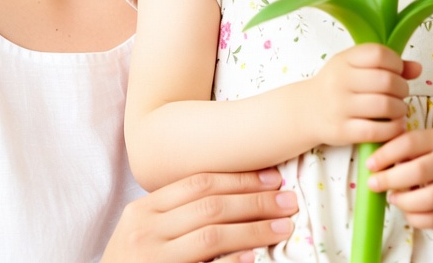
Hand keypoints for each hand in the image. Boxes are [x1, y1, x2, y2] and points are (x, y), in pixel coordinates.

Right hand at [100, 168, 296, 262]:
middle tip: (289, 201)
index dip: (240, 178)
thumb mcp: (145, 233)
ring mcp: (151, 260)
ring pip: (211, 236)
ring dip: (253, 230)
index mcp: (143, 210)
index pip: (199, 182)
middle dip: (255, 201)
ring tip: (284, 227)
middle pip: (211, 206)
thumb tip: (237, 196)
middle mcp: (144, 232)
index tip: (274, 177)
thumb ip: (178, 214)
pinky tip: (254, 258)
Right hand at [306, 43, 418, 147]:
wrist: (306, 110)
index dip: (396, 63)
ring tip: (399, 109)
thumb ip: (388, 65)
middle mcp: (340, 81)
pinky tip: (396, 125)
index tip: (397, 72)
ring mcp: (340, 106)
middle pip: (386, 80)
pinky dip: (393, 129)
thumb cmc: (338, 85)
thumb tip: (418, 69)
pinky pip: (376, 130)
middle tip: (401, 94)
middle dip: (402, 88)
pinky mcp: (341, 131)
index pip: (378, 54)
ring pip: (384, 106)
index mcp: (344, 60)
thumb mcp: (356, 67)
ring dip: (400, 109)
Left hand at [365, 128, 432, 229]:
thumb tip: (372, 163)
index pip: (409, 143)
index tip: (370, 165)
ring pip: (430, 198)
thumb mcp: (422, 143)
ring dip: (404, 202)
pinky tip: (406, 212)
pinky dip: (416, 219)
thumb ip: (400, 148)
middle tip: (373, 184)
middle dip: (391, 179)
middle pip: (420, 171)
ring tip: (391, 198)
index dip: (386, 154)